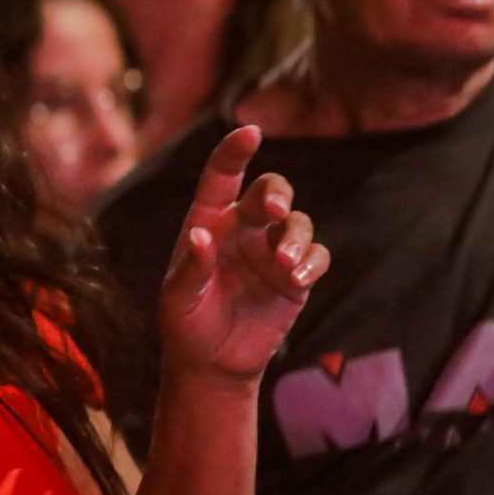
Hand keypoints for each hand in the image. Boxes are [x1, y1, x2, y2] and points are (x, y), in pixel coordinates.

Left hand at [159, 126, 328, 382]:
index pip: (222, 177)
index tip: (250, 131)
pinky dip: (312, 261)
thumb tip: (201, 237)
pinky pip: (316, 256)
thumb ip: (189, 269)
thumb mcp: (177, 300)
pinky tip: (296, 277)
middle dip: (277, 193)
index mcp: (208, 221)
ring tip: (284, 263)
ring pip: (298, 222)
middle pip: (270, 190)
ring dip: (296, 236)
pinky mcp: (296, 278)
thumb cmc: (186, 324)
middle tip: (276, 210)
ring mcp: (272, 251)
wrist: (213, 363)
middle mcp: (243, 229)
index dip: (234, 152)